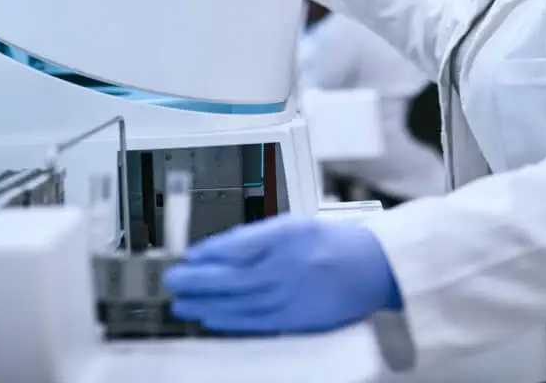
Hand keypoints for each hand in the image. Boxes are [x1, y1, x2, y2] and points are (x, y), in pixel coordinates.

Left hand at [164, 215, 402, 334]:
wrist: (373, 266)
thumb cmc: (334, 243)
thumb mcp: (295, 225)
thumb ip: (258, 236)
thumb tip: (221, 248)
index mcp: (287, 235)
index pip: (237, 244)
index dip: (208, 252)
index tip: (188, 255)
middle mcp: (287, 265)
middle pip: (232, 275)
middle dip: (197, 278)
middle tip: (172, 279)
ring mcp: (292, 294)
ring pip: (239, 301)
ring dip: (206, 302)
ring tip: (182, 302)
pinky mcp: (297, 318)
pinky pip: (256, 321)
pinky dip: (230, 320)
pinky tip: (211, 318)